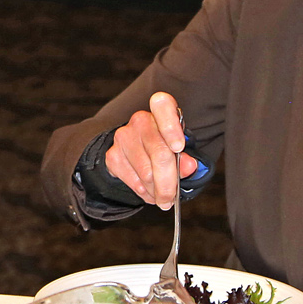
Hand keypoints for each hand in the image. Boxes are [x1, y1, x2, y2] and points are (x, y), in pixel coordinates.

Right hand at [106, 91, 198, 208]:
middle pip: (158, 152)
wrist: (136, 153)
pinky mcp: (112, 155)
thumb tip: (190, 166)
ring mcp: (123, 136)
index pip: (163, 105)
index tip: (178, 148)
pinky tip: (149, 192)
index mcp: (161, 110)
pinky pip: (133, 180)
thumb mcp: (181, 151)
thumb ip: (187, 158)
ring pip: (146, 172)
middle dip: (168, 181)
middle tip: (172, 198)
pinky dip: (144, 192)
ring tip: (161, 195)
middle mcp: (141, 120)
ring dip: (156, 190)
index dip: (171, 127)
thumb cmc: (164, 148)